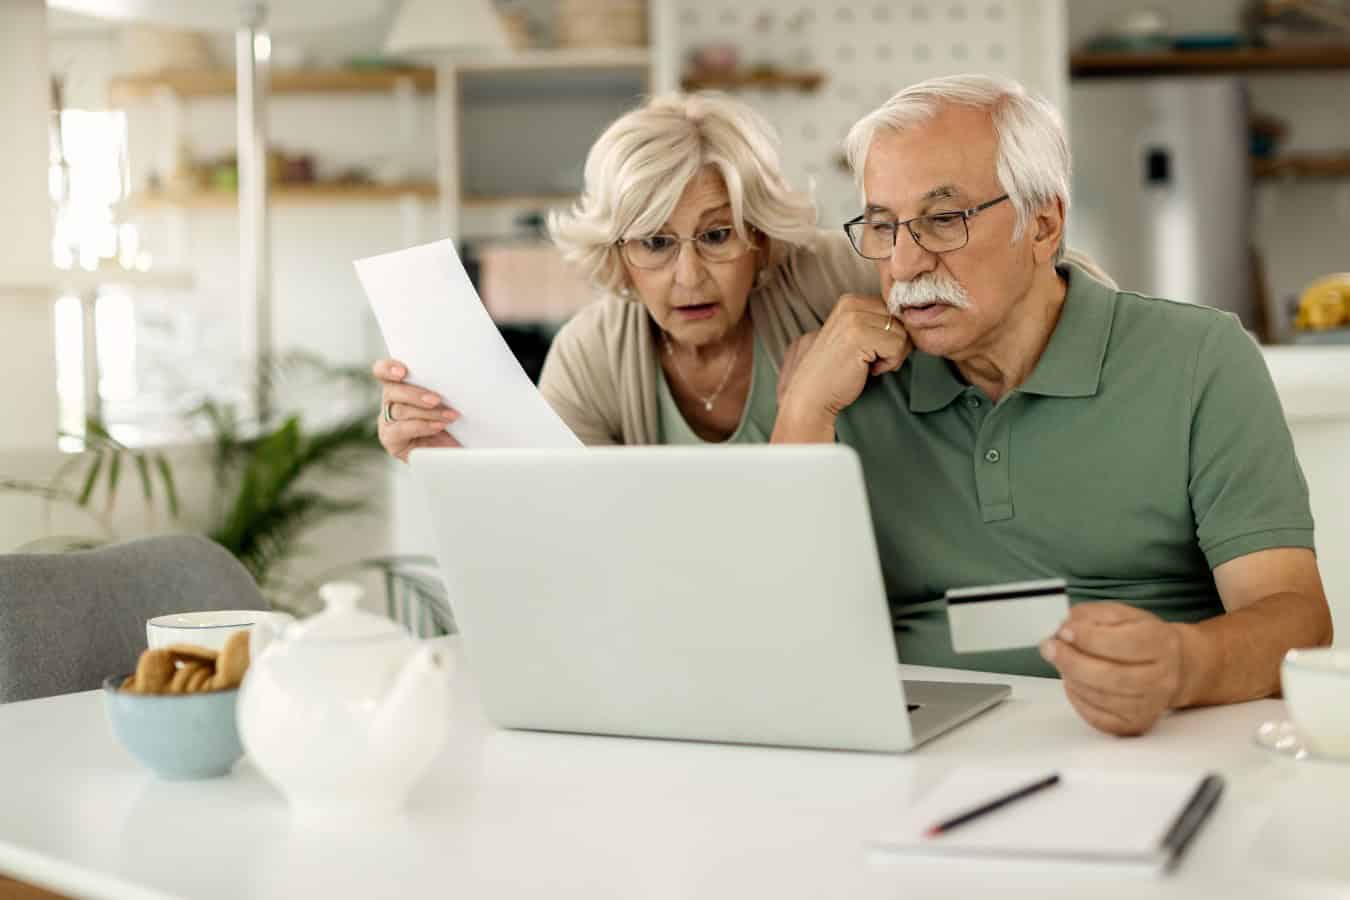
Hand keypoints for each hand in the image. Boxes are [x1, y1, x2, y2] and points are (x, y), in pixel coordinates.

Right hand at [373, 358, 461, 462]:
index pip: (382, 371)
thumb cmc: (450, 419)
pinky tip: (438, 426)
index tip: (402, 371)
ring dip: (428, 413)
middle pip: (392, 390)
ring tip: (449, 416)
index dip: (388, 368)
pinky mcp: (391, 440)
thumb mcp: (447, 399)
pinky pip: (402, 430)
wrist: (455, 448)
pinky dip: (422, 427)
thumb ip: (440, 386)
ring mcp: (388, 421)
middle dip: (415, 394)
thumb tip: (451, 377)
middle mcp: (390, 402)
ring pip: (400, 411)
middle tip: (437, 399)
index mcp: (399, 384)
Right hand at [774, 294, 909, 440]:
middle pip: (901, 321)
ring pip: (902, 334)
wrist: (811, 395)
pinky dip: (889, 364)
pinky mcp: (860, 336)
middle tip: (869, 360)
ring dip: (891, 356)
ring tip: (866, 365)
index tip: (869, 350)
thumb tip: (910, 321)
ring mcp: (854, 318)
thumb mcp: (855, 335)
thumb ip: (876, 322)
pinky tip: (867, 369)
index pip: (894, 311)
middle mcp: (851, 304)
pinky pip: (898, 347)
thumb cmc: (836, 372)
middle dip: (893, 345)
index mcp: (849, 300)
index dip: (890, 335)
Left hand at [1039, 602, 1184, 736]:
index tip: (1064, 631)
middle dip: (1072, 661)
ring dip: (1072, 677)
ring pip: (1102, 697)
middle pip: (1111, 676)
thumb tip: (1066, 627)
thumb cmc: (1141, 638)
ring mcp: (1149, 706)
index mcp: (1161, 643)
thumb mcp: (1122, 614)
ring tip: (1060, 662)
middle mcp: (1161, 678)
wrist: (1173, 667)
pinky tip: (1073, 681)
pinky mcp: (1135, 724)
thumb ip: (1093, 615)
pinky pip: (1097, 716)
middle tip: (1049, 648)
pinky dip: (1077, 698)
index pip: (1125, 643)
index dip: (1089, 638)